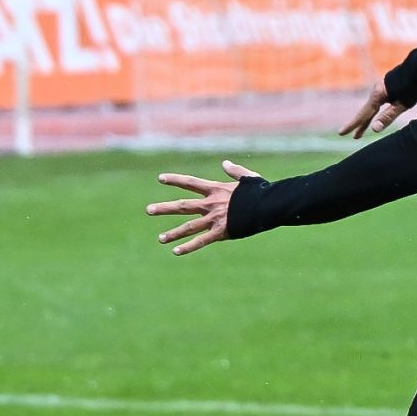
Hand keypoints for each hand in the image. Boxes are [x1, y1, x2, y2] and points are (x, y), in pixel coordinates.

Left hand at [146, 160, 260, 255]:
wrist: (268, 206)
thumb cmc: (261, 191)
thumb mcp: (248, 177)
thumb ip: (234, 171)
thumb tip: (225, 163)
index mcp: (216, 189)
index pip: (190, 183)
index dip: (175, 180)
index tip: (160, 178)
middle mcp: (211, 204)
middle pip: (183, 206)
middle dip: (165, 208)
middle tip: (148, 210)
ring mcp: (214, 219)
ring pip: (189, 227)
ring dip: (173, 233)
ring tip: (160, 239)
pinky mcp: (221, 232)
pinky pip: (202, 241)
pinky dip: (188, 247)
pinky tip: (175, 252)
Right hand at [339, 81, 402, 139]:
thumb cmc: (414, 86)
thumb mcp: (402, 104)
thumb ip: (387, 117)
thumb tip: (374, 129)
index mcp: (378, 95)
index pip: (363, 114)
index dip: (353, 125)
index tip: (341, 133)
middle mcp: (377, 91)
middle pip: (366, 111)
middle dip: (360, 125)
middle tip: (353, 136)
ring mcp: (381, 88)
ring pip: (371, 107)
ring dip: (367, 119)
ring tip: (361, 130)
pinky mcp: (387, 87)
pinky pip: (377, 103)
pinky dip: (373, 112)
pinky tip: (374, 115)